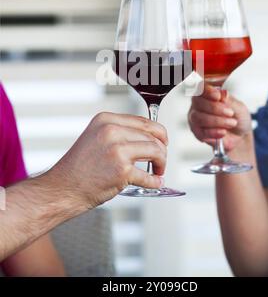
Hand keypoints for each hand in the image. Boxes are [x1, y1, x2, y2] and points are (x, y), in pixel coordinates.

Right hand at [48, 112, 167, 208]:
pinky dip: (155, 181)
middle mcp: (112, 131)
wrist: (62, 188)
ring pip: (155, 151)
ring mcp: (117, 150)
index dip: (159, 132)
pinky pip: (148, 176)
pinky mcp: (121, 171)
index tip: (163, 141)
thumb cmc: (79, 167)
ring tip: (158, 170)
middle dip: (162, 149)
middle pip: (152, 135)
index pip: (143, 121)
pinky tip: (155, 182)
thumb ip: (119, 133)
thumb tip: (148, 137)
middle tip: (161, 160)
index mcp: (106, 120)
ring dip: (161, 163)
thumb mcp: (96, 138)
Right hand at [188, 84, 251, 150]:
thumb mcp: (238, 107)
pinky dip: (213, 132)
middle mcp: (198, 105)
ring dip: (216, 121)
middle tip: (230, 113)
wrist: (240, 135)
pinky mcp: (197, 133)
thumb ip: (229, 101)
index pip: (201, 88)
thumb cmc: (237, 117)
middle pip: (198, 103)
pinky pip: (200, 133)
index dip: (207, 91)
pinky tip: (223, 132)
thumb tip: (223, 93)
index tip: (218, 96)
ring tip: (231, 123)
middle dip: (215, 108)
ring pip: (198, 118)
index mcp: (207, 94)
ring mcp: (196, 119)